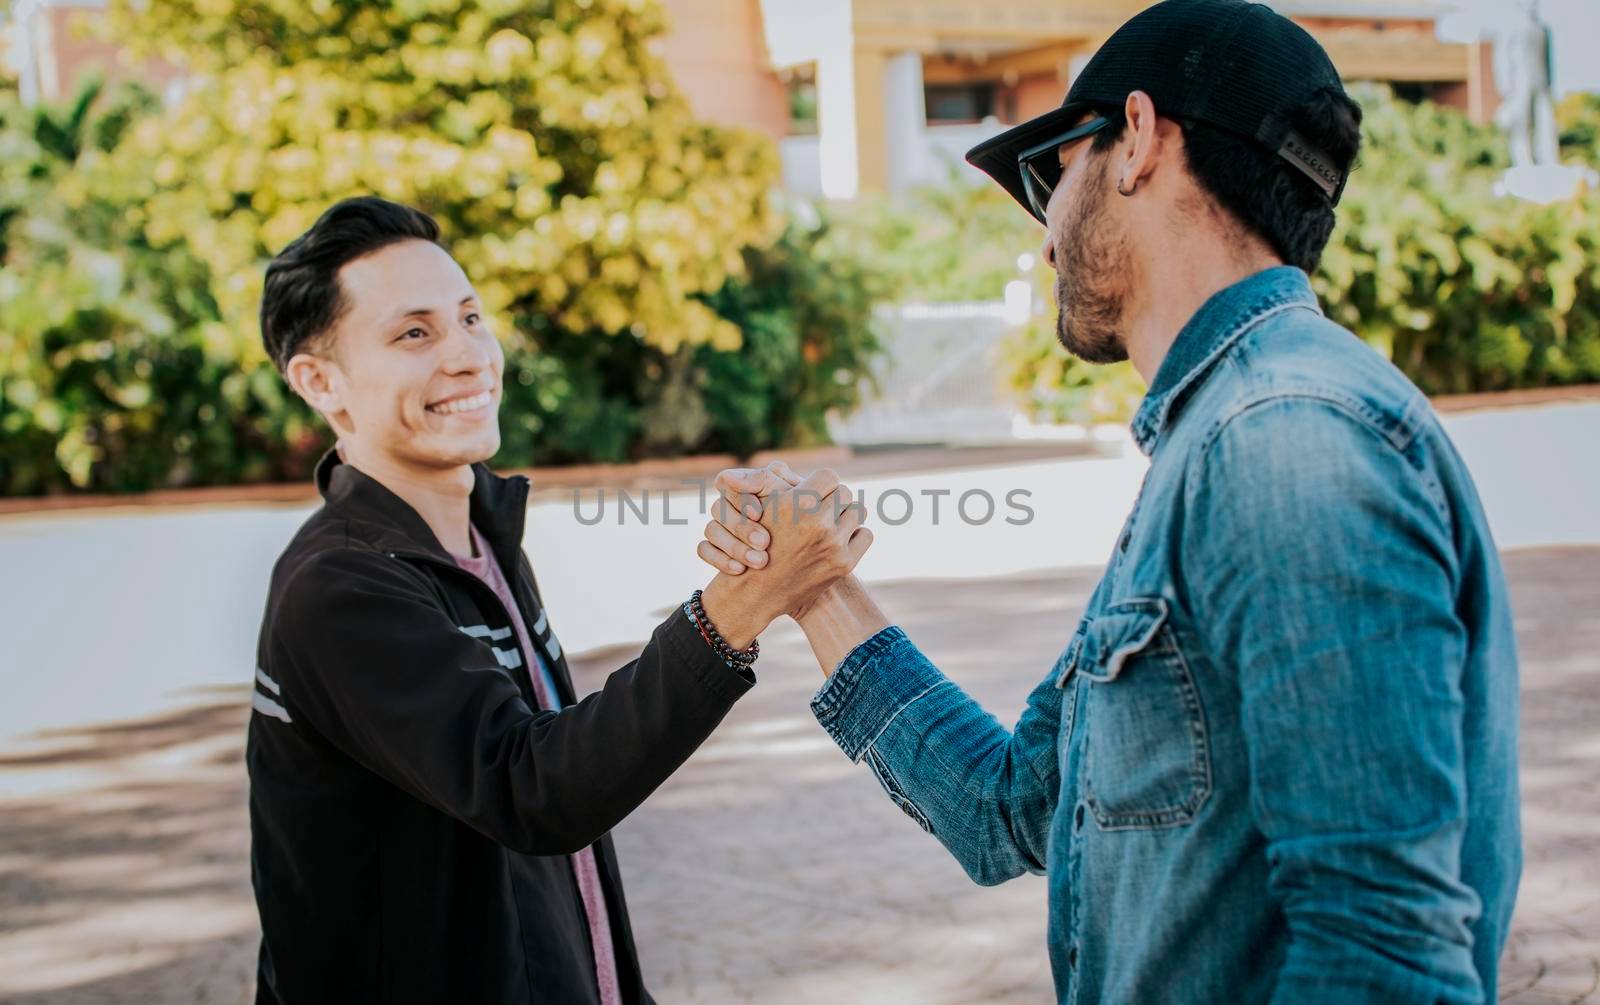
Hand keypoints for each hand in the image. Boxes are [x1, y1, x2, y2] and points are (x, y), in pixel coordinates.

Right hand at [697, 460, 802, 574]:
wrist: (809, 559)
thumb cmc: (808, 521)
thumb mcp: (797, 501)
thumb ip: (775, 483)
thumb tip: (747, 473)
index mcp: (748, 486)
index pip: (727, 480)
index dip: (740, 496)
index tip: (759, 513)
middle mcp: (731, 503)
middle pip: (718, 507)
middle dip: (741, 526)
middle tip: (764, 542)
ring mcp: (721, 527)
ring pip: (710, 529)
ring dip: (733, 545)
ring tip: (760, 562)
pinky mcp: (716, 548)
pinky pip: (703, 549)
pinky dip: (719, 559)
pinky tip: (739, 570)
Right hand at [698, 467, 872, 639]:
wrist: (757, 591)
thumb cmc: (754, 542)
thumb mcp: (760, 507)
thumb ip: (774, 480)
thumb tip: (781, 463)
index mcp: (797, 502)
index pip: (829, 476)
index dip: (821, 483)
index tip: (814, 492)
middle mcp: (817, 522)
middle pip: (845, 493)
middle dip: (833, 499)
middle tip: (822, 508)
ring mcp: (833, 544)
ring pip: (857, 511)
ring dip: (846, 515)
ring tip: (831, 522)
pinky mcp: (844, 564)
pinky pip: (865, 535)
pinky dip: (855, 535)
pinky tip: (839, 539)